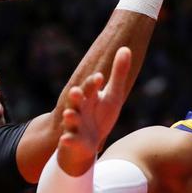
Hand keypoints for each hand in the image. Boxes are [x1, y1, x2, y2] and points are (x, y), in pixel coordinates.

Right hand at [57, 46, 132, 174]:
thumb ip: (119, 74)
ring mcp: (74, 125)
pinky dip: (67, 140)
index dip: (94, 83)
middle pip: (76, 101)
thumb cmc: (100, 117)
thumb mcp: (113, 96)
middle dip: (76, 96)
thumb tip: (126, 48)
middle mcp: (78, 109)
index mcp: (88, 97)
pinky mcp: (73, 141)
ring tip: (69, 114)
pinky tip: (65, 140)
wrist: (85, 144)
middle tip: (76, 91)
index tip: (100, 77)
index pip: (90, 87)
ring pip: (70, 120)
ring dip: (70, 117)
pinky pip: (69, 141)